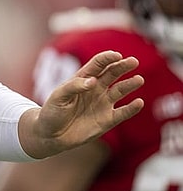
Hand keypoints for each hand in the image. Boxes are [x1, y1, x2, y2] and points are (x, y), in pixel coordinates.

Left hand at [19, 50, 143, 158]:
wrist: (51, 135)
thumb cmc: (52, 112)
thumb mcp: (58, 97)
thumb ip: (74, 87)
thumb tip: (93, 81)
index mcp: (82, 80)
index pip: (97, 64)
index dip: (107, 58)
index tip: (117, 55)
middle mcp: (95, 89)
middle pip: (112, 74)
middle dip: (122, 66)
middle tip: (133, 61)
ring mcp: (102, 104)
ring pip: (120, 91)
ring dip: (129, 85)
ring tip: (138, 79)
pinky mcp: (107, 120)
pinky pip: (123, 113)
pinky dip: (132, 108)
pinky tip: (139, 102)